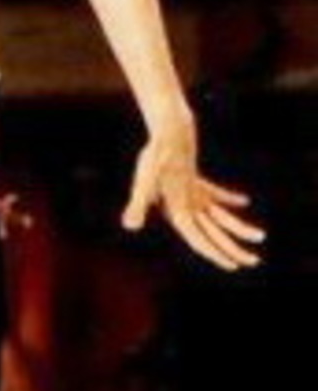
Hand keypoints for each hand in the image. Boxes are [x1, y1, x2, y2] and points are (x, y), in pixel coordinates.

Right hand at [122, 120, 264, 270]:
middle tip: (253, 262)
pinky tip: (244, 201)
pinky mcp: (192, 178)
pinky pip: (213, 193)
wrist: (166, 124)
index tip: (234, 266)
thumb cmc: (157, 151)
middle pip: (210, 233)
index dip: (215, 254)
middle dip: (231, 249)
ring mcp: (187, 192)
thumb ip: (137, 204)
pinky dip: (228, 199)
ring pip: (217, 217)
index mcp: (174, 210)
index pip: (197, 239)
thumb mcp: (147, 178)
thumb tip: (129, 227)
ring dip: (238, 227)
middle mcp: (181, 205)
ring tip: (260, 236)